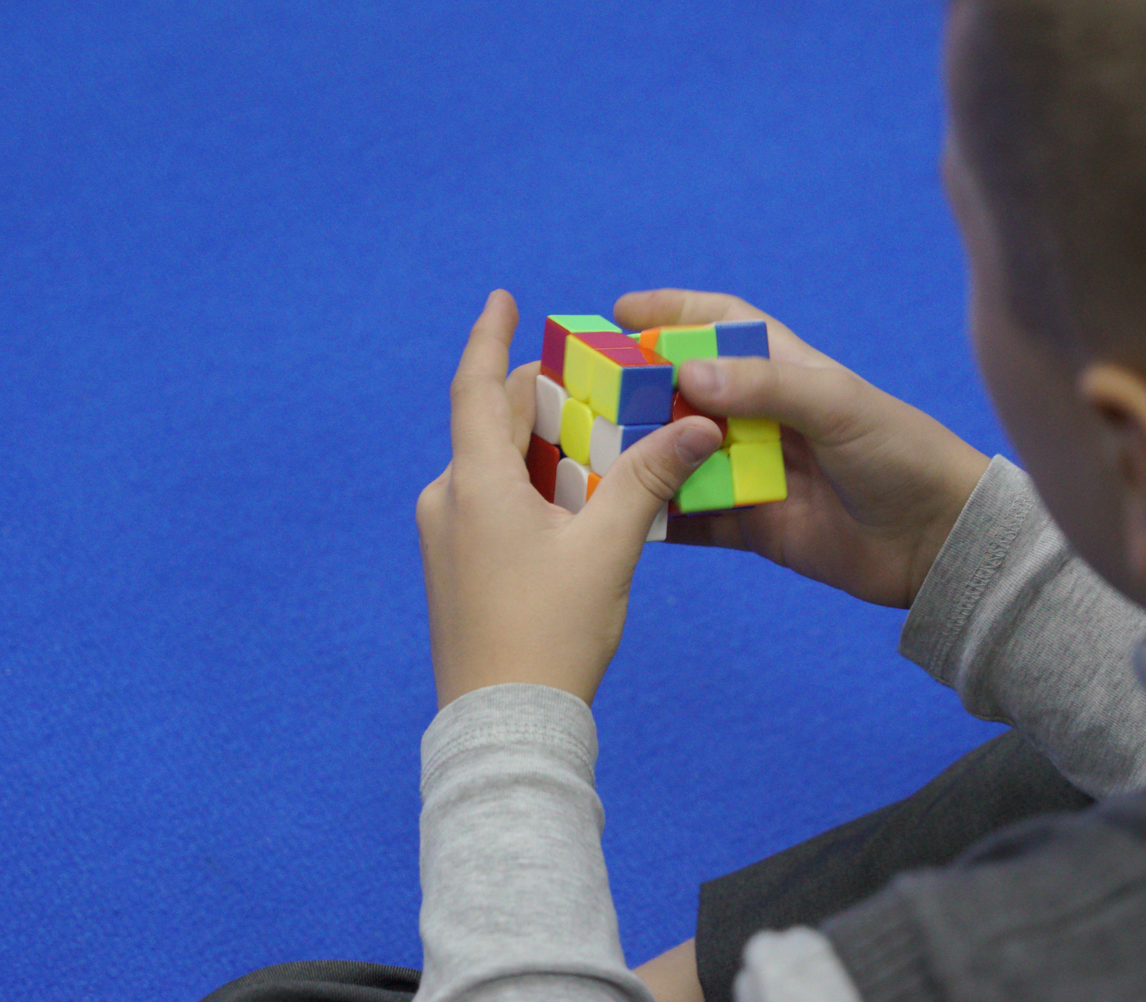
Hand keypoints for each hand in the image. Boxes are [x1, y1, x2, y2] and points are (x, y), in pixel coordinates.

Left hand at [415, 290, 723, 708]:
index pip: (477, 387)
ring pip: (497, 466)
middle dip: (544, 399)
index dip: (490, 336)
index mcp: (475, 484)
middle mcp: (449, 500)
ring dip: (545, 447)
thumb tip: (699, 425)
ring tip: (602, 442)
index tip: (503, 297)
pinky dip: (534, 485)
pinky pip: (493, 502)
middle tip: (596, 382)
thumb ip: (649, 479)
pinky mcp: (456, 567)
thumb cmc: (550, 635)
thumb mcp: (609, 550)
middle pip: (495, 424)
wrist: (504, 725)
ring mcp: (447, 537)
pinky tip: (577, 502)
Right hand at [614, 289, 991, 608]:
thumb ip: (765, 386)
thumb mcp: (837, 405)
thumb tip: (686, 372)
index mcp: (787, 371)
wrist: (936, 541)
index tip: (620, 312)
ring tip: (588, 454)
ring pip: (680, 457)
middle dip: (637, 390)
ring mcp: (754, 471)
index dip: (673, 312)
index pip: (721, 325)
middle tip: (584, 390)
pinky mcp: (753, 524)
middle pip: (684, 394)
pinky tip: (622, 515)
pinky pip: (694, 518)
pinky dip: (660, 517)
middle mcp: (763, 417)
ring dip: (640, 455)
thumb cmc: (900, 453)